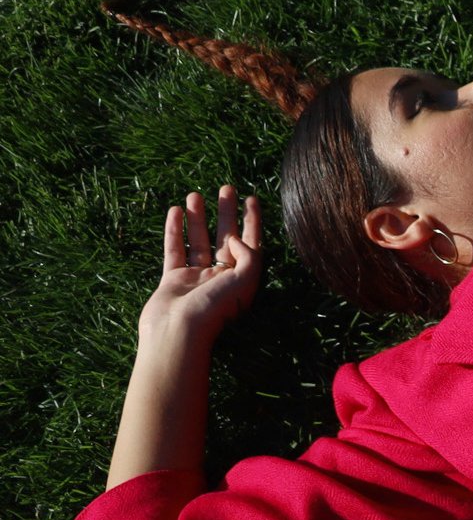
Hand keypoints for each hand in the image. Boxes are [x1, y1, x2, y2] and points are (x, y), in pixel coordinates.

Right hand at [138, 185, 264, 340]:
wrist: (178, 332)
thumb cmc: (214, 309)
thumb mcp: (244, 280)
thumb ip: (248, 255)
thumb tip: (236, 238)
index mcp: (242, 280)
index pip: (251, 244)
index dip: (253, 221)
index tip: (252, 198)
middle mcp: (222, 278)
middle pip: (226, 238)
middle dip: (227, 213)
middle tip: (226, 187)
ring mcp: (196, 278)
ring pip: (199, 241)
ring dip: (198, 217)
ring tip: (195, 193)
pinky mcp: (173, 279)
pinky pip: (175, 249)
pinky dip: (175, 230)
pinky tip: (175, 211)